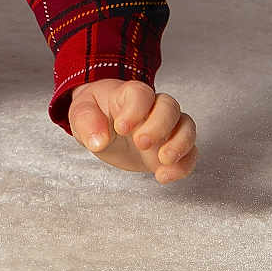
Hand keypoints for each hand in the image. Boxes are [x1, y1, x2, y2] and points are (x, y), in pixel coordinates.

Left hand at [67, 79, 198, 184]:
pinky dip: (183, 165)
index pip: (140, 94)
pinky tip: (163, 176)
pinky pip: (191, 152)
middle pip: (170, 106)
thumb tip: (97, 140)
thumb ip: (86, 122)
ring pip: (187, 126)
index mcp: (129, 94)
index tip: (120, 128)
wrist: (104, 125)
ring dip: (180, 144)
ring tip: (161, 161)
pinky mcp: (173, 147)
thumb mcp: (80, 114)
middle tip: (140, 143)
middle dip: (159, 125)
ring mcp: (166, 127)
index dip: (135, 110)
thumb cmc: (95, 114)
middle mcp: (152, 107)